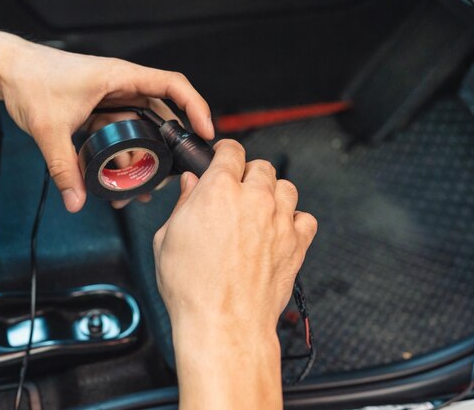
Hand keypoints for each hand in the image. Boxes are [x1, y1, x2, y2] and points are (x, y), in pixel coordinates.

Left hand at [0, 28, 212, 211]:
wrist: (8, 72)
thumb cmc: (30, 80)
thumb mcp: (50, 128)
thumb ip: (64, 168)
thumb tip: (76, 199)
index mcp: (120, 77)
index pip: (173, 85)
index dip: (196, 107)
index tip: (206, 131)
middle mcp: (123, 86)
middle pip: (162, 115)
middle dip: (169, 147)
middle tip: (171, 175)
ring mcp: (114, 99)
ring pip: (142, 129)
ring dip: (144, 157)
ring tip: (139, 187)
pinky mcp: (103, 111)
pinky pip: (123, 134)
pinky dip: (125, 155)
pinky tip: (119, 177)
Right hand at [153, 140, 316, 409]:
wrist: (224, 323)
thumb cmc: (193, 289)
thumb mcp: (167, 239)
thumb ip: (183, 204)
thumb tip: (191, 185)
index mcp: (218, 191)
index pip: (231, 150)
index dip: (225, 151)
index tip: (224, 156)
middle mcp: (253, 199)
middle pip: (262, 166)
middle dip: (249, 173)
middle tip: (238, 190)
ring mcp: (279, 220)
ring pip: (286, 187)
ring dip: (273, 194)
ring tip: (260, 210)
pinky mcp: (296, 243)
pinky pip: (306, 218)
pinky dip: (295, 220)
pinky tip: (280, 230)